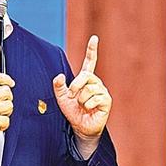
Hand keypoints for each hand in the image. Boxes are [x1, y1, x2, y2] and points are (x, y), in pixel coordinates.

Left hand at [53, 36, 111, 154]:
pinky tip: (89, 110)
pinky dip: (87, 106)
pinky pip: (94, 99)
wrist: (80, 127)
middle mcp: (95, 82)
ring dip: (81, 99)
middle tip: (71, 96)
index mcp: (86, 79)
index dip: (92, 50)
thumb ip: (58, 86)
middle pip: (85, 75)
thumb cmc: (72, 112)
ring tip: (82, 106)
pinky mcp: (106, 100)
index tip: (94, 38)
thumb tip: (59, 76)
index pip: (90, 62)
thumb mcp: (61, 98)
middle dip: (75, 86)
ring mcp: (102, 91)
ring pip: (88, 89)